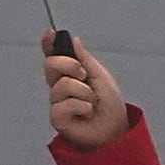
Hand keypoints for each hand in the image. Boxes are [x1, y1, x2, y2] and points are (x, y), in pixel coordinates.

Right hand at [43, 29, 130, 149]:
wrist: (115, 130)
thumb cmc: (109, 106)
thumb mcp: (101, 76)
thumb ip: (85, 58)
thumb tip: (73, 40)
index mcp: (71, 74)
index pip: (54, 56)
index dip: (49, 44)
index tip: (51, 34)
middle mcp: (61, 86)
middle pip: (50, 64)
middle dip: (69, 65)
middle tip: (84, 75)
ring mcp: (57, 102)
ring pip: (61, 85)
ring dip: (83, 92)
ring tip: (92, 102)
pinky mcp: (57, 118)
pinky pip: (62, 105)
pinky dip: (80, 107)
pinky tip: (87, 113)